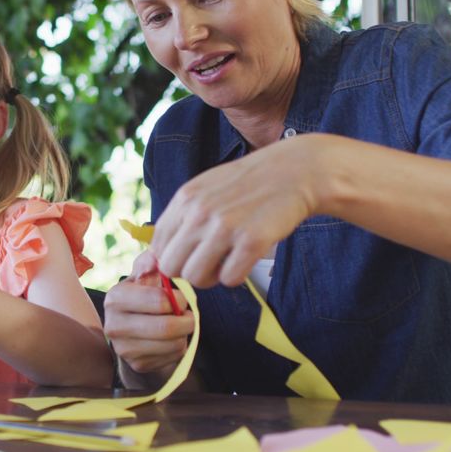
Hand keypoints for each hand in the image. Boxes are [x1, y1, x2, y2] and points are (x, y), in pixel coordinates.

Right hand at [104, 251, 194, 381]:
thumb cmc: (143, 298)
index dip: (178, 299)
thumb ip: (150, 262)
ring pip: (173, 343)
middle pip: (166, 327)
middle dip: (187, 320)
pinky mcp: (138, 365)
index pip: (159, 300)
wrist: (132, 333)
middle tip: (188, 315)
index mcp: (115, 298)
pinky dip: (180, 347)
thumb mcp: (144, 276)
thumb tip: (155, 257)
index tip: (180, 299)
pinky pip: (172, 357)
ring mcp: (124, 349)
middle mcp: (114, 325)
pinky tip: (171, 340)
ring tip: (180, 326)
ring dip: (185, 334)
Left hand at [152, 135, 322, 287]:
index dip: (173, 258)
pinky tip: (246, 258)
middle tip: (210, 262)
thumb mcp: (206, 189)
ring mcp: (224, 227)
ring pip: (196, 278)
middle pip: (172, 267)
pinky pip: (229, 280)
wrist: (293, 172)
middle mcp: (200, 213)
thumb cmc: (248, 184)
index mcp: (185, 199)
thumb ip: (182, 216)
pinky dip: (237, 275)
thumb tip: (158, 255)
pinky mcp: (251, 241)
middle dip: (189, 271)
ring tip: (228, 260)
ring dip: (212, 277)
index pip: (157, 247)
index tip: (191, 257)